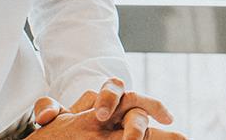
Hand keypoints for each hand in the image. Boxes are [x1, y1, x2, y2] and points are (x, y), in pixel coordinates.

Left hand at [29, 105, 183, 138]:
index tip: (100, 116)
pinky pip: (154, 137)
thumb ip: (49, 109)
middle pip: (139, 102)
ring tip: (180, 138)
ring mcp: (133, 122)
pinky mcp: (136, 135)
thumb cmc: (67, 122)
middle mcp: (126, 106)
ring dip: (163, 130)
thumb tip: (46, 116)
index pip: (113, 90)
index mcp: (106, 96)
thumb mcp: (56, 116)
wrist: (74, 133)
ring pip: (149, 121)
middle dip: (144, 114)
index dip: (109, 100)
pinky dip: (167, 138)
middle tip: (134, 137)